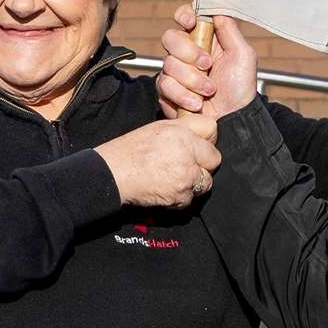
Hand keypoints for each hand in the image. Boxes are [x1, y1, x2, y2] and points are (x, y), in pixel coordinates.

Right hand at [95, 117, 221, 208]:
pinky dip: (181, 198)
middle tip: (188, 166)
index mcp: (181, 132)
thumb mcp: (158, 128)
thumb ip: (183, 130)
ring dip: (195, 183)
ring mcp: (186, 175)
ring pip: (206, 182)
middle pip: (215, 159)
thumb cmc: (130, 150)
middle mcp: (187, 151)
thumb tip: (201, 137)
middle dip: (204, 164)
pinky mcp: (180, 195)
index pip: (213, 130)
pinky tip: (167, 190)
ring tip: (175, 179)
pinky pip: (191, 198)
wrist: (113, 173)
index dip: (206, 140)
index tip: (199, 147)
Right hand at [157, 7, 258, 120]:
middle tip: (207, 64)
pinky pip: (164, 85)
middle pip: (170, 38)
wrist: (233, 119)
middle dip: (188, 52)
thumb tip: (217, 9)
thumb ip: (230, 30)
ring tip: (209, 90)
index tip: (191, 23)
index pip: (185, 17)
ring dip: (192, 79)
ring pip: (168, 64)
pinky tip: (196, 102)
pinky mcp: (167, 91)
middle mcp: (186, 53)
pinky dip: (182, 95)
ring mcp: (175, 72)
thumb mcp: (243, 55)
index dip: (184, 16)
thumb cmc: (240, 88)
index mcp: (204, 39)